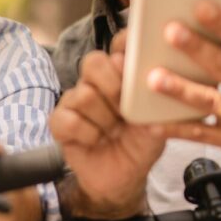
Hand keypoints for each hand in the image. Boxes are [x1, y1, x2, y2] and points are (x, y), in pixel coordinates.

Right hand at [50, 30, 166, 219]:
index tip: (135, 58)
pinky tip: (96, 141)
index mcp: (121, 73)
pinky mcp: (60, 122)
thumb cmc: (142, 142)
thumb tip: (158, 76)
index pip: (120, 43)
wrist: (125, 178)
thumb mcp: (160, 118)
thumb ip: (157, 95)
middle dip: (114, 88)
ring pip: (84, 95)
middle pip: (94, 62)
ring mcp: (75, 100)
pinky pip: (69, 119)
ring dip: (105, 120)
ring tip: (114, 132)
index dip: (126, 44)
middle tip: (126, 112)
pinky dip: (88, 134)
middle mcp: (96, 81)